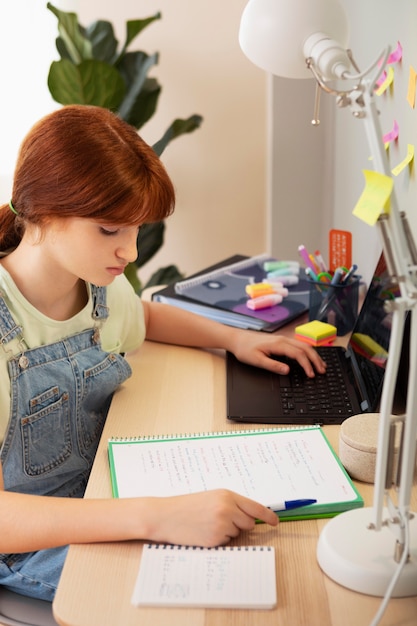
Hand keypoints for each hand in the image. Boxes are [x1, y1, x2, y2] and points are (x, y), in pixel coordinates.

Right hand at [146, 489, 278, 546]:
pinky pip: (226, 542)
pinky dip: (218, 539)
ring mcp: (222, 524)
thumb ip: (231, 503)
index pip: (255, 507)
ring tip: (207, 524)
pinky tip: (204, 532)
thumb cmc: (187, 506)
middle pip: (249, 523)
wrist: (165, 516)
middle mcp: (227, 508)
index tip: (275, 522)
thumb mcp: (211, 497)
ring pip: (237, 533)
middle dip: (240, 524)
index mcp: (227, 495)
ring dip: (228, 531)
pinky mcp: (215, 539)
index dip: (268, 516)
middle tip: (220, 520)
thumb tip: (251, 516)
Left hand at [229, 332, 325, 377]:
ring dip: (314, 355)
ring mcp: (283, 339)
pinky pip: (299, 345)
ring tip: (321, 365)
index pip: (298, 354)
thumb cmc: (245, 349)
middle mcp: (283, 339)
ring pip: (304, 345)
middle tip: (322, 371)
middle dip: (315, 360)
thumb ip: (273, 366)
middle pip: (305, 348)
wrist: (237, 339)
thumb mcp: (257, 360)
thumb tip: (287, 370)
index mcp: (278, 344)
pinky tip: (310, 357)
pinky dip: (308, 351)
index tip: (311, 375)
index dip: (307, 365)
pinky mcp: (282, 341)